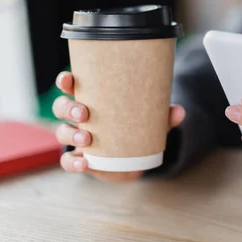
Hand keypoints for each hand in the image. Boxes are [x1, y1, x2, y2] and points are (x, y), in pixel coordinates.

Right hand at [52, 71, 185, 182]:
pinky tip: (84, 163)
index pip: (72, 85)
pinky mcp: (80, 158)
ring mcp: (77, 138)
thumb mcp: (152, 120)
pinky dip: (73, 162)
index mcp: (92, 99)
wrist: (134, 159)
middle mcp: (79, 117)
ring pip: (61, 132)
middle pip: (61, 107)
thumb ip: (164, 116)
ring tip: (87, 139)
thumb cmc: (138, 128)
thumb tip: (180, 111)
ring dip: (70, 134)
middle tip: (84, 112)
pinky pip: (68, 160)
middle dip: (68, 107)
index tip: (68, 78)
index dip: (65, 80)